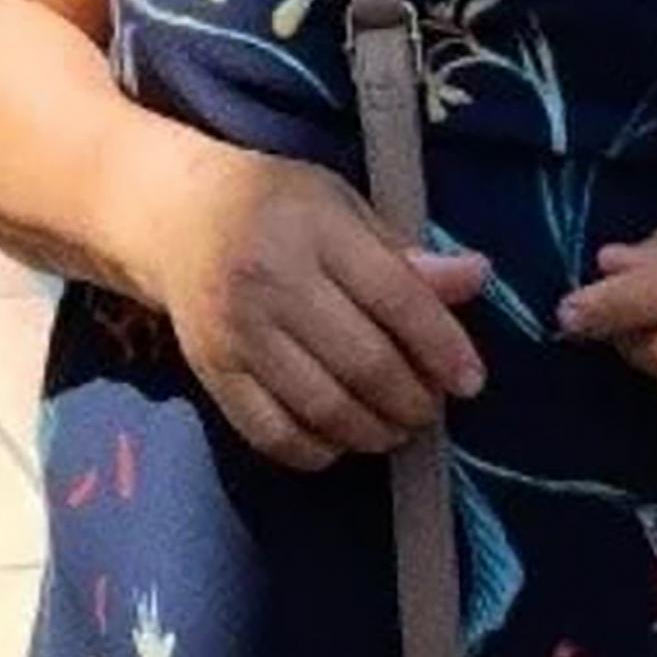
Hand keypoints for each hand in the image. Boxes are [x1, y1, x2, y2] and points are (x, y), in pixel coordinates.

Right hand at [141, 140, 488, 472]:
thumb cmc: (277, 205)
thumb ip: (405, 252)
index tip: (471, 378)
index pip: (395, 297)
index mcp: (314, 227)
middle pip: (364, 363)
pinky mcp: (212, 373)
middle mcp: (271, 280)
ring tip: (395, 424)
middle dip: (414, 399)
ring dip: (375, 431)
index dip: (442, 345)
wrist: (178, 215)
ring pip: (324, 408)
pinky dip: (319, 451)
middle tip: (431, 405)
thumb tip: (477, 278)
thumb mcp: (343, 205)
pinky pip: (275, 436)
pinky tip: (341, 436)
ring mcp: (237, 332)